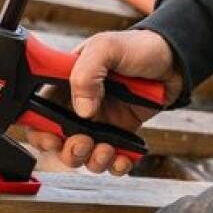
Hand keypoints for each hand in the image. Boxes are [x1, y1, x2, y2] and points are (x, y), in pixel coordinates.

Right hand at [28, 30, 182, 175]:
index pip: (38, 112)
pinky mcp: (121, 134)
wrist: (175, 61)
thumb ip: (86, 72)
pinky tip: (123, 157)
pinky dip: (116, 165)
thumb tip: (82, 109)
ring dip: (92, 160)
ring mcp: (100, 122)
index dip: (39, 129)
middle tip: (84, 143)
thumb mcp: (106, 48)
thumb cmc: (139, 47)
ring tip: (107, 150)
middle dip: (68, 151)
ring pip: (84, 155)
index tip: (51, 136)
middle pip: (58, 142)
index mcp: (65, 84)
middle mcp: (78, 106)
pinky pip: (112, 159)